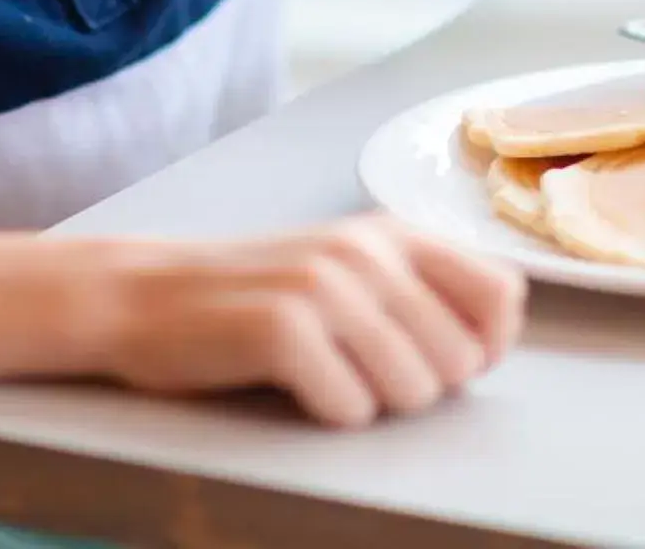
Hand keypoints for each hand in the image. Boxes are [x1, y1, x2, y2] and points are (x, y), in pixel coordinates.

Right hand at [93, 216, 525, 426]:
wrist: (142, 296)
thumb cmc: (252, 294)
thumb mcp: (345, 269)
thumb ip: (417, 290)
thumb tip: (489, 347)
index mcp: (392, 232)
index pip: (502, 292)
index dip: (487, 345)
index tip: (443, 361)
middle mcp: (366, 249)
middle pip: (460, 359)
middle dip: (419, 386)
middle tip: (357, 369)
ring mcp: (324, 285)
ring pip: (414, 390)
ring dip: (372, 402)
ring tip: (322, 373)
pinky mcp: (282, 327)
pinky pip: (351, 409)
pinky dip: (327, 413)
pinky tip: (290, 385)